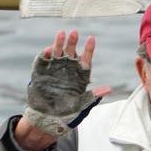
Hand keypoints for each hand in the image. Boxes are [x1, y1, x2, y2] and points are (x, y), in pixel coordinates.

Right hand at [19, 30, 112, 145]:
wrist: (48, 118)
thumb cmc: (67, 111)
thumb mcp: (82, 104)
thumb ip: (93, 95)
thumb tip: (109, 89)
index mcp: (79, 74)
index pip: (86, 59)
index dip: (89, 49)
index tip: (92, 39)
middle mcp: (67, 69)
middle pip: (71, 52)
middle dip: (72, 42)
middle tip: (74, 33)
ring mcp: (54, 69)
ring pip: (57, 53)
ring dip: (58, 43)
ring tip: (61, 34)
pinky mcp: (41, 72)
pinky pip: (42, 61)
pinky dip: (44, 55)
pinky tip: (47, 50)